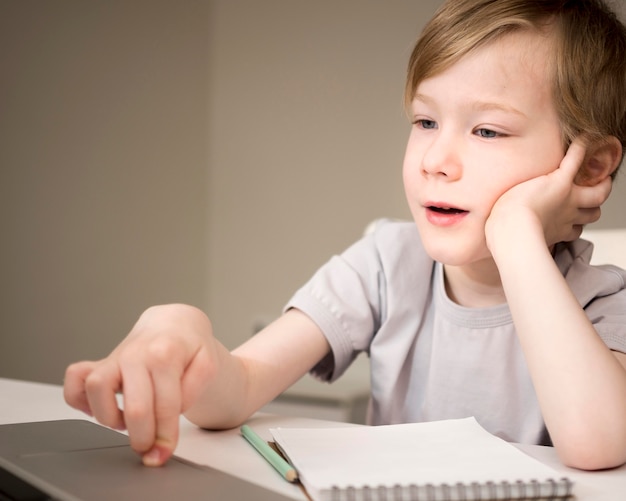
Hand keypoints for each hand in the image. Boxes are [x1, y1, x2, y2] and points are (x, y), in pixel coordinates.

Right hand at [64, 304, 214, 465]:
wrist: (174, 324)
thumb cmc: (189, 346)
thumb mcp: (207, 362)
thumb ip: (195, 388)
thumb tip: (173, 412)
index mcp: (166, 355)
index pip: (165, 405)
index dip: (165, 436)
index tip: (164, 452)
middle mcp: (137, 355)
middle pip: (134, 406)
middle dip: (142, 436)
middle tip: (147, 447)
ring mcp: (115, 357)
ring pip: (95, 389)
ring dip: (108, 417)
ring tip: (125, 422)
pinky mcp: (100, 362)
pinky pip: (75, 378)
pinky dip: (78, 398)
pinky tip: (97, 409)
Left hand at [486, 137, 611, 251]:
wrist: (511, 229)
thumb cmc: (507, 236)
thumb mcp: (512, 236)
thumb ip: (510, 234)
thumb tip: (492, 238)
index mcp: (555, 229)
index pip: (576, 230)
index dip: (578, 223)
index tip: (574, 219)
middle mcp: (566, 215)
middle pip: (594, 213)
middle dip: (594, 207)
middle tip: (593, 196)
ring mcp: (567, 198)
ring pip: (597, 193)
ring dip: (600, 183)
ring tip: (598, 172)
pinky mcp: (560, 182)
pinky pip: (575, 160)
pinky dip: (580, 149)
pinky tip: (582, 139)